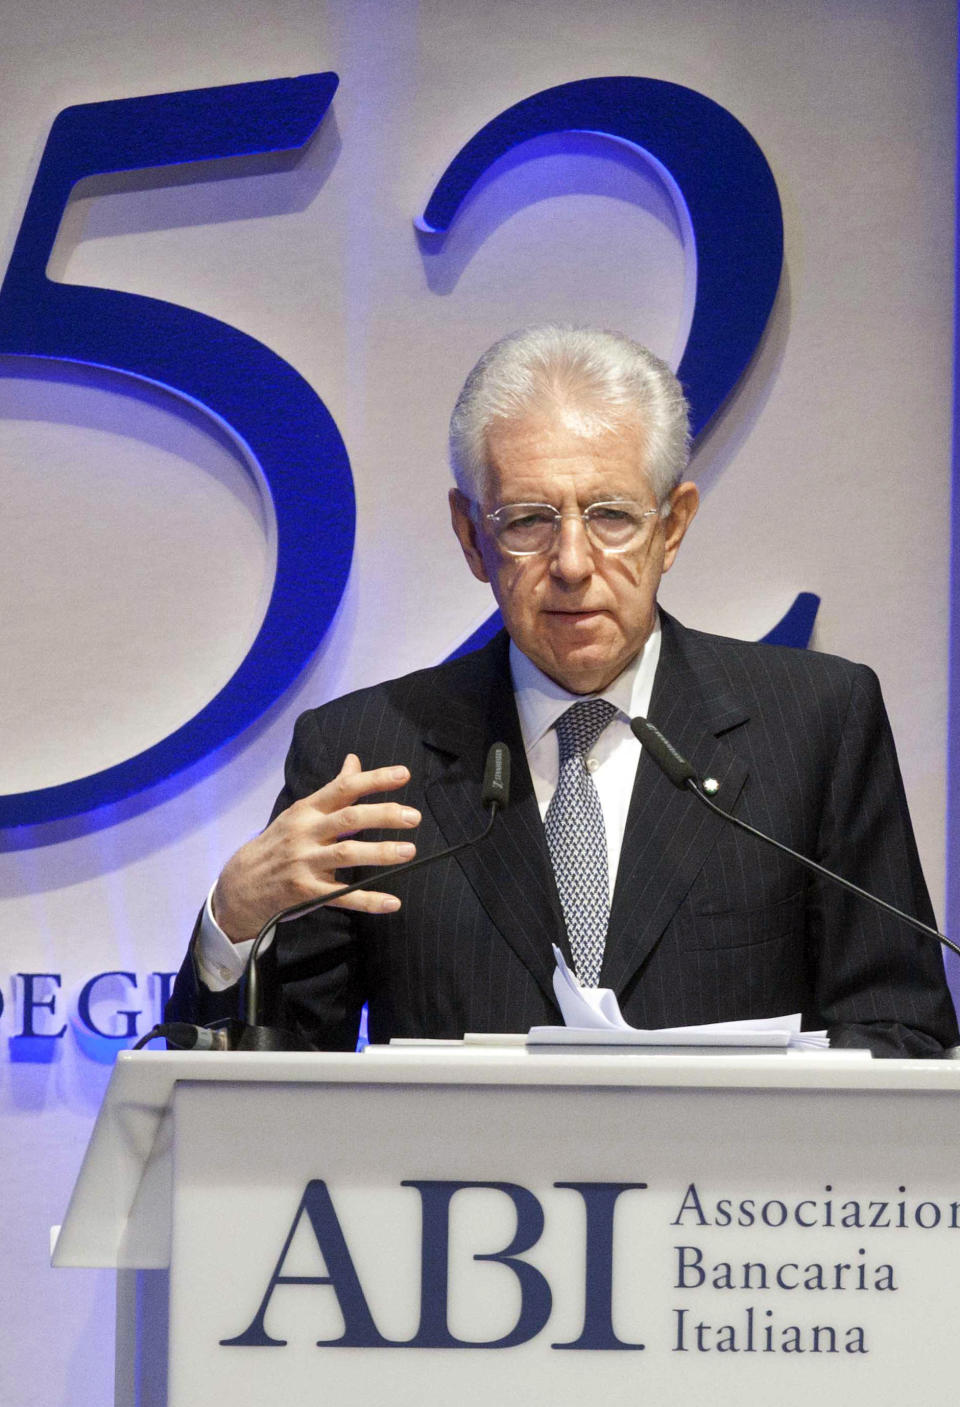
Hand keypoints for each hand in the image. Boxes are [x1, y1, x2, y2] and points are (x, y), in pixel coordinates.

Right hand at [211, 754, 419, 942]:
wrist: (240, 884)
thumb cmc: (279, 843)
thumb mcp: (302, 812)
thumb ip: (333, 790)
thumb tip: (354, 760)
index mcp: (307, 810)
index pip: (343, 788)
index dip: (374, 780)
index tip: (404, 775)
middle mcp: (306, 833)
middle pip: (348, 819)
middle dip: (383, 815)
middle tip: (413, 816)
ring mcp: (304, 863)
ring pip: (346, 854)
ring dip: (380, 853)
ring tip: (409, 851)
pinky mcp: (306, 892)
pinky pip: (341, 896)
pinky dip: (367, 899)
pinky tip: (392, 901)